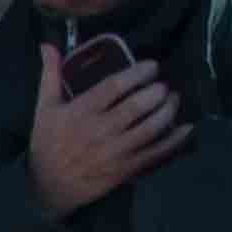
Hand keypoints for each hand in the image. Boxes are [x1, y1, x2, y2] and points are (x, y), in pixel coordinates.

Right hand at [28, 43, 189, 217]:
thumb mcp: (44, 108)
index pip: (115, 86)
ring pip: (150, 128)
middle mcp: (100, 130)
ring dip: (168, 111)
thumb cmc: (48, 143)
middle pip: (138, 106)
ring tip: (173, 100)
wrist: (48, 187)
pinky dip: (174, 140)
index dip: (138, 73)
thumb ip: (50, 74)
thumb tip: (47, 44)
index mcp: (82, 111)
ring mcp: (115, 152)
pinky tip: (186, 128)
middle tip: (163, 85)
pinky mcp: (125, 169)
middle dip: (157, 92)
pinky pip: (155, 153)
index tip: (152, 66)